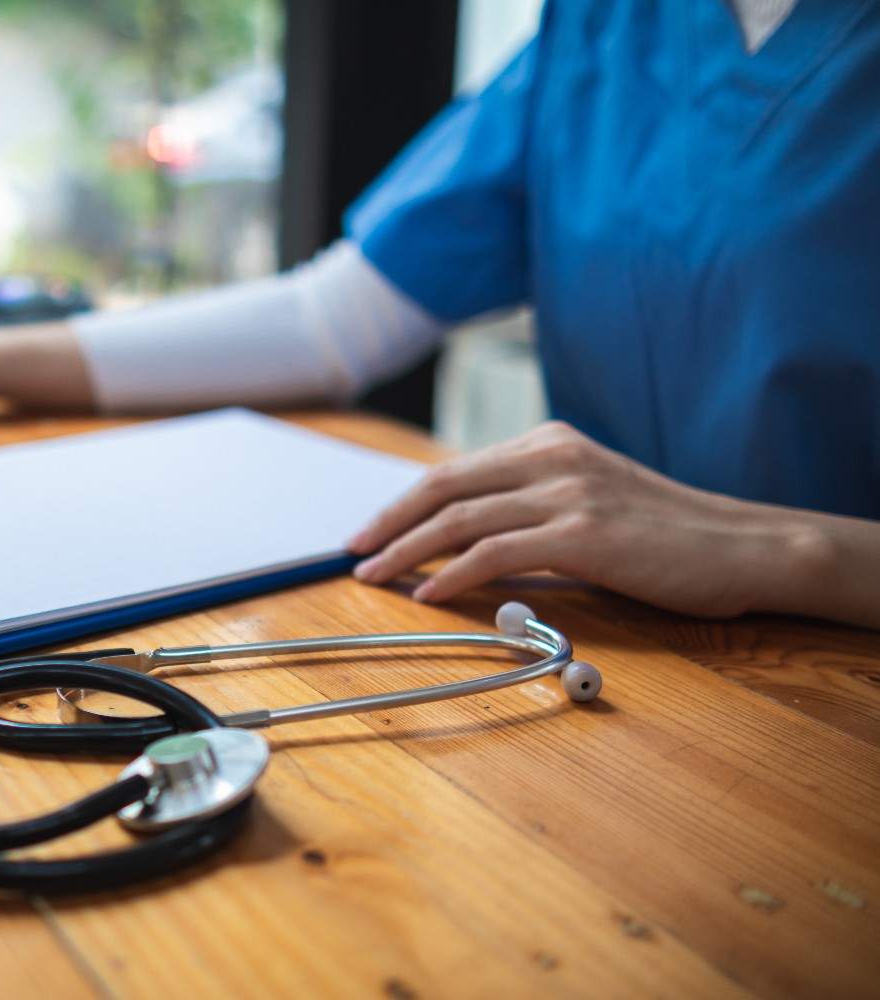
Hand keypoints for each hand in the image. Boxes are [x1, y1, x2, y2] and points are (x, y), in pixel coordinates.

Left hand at [347, 421, 813, 616]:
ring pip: (460, 518)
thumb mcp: (591, 502)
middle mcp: (552, 458)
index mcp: (550, 443)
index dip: (403, 503)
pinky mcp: (584, 534)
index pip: (454, 470)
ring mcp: (568, 493)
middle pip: (443, 485)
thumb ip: (532, 510)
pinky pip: (494, 553)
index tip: (369, 531)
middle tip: (351, 552)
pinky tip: (427, 594)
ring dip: (406, 551)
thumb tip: (461, 544)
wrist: (746, 546)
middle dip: (388, 521)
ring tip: (373, 577)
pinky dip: (451, 575)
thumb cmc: (668, 535)